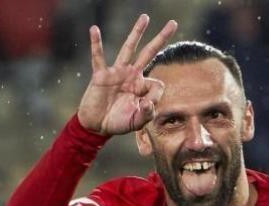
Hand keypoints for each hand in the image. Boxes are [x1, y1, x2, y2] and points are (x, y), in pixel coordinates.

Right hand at [77, 15, 177, 135]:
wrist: (97, 126)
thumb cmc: (118, 123)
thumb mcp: (137, 123)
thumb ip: (147, 114)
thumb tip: (149, 103)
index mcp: (142, 86)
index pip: (157, 84)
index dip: (155, 97)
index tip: (145, 107)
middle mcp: (132, 75)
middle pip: (149, 53)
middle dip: (161, 39)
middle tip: (173, 23)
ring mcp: (117, 73)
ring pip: (129, 48)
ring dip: (137, 33)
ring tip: (145, 18)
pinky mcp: (101, 75)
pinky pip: (98, 57)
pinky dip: (96, 44)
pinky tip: (94, 29)